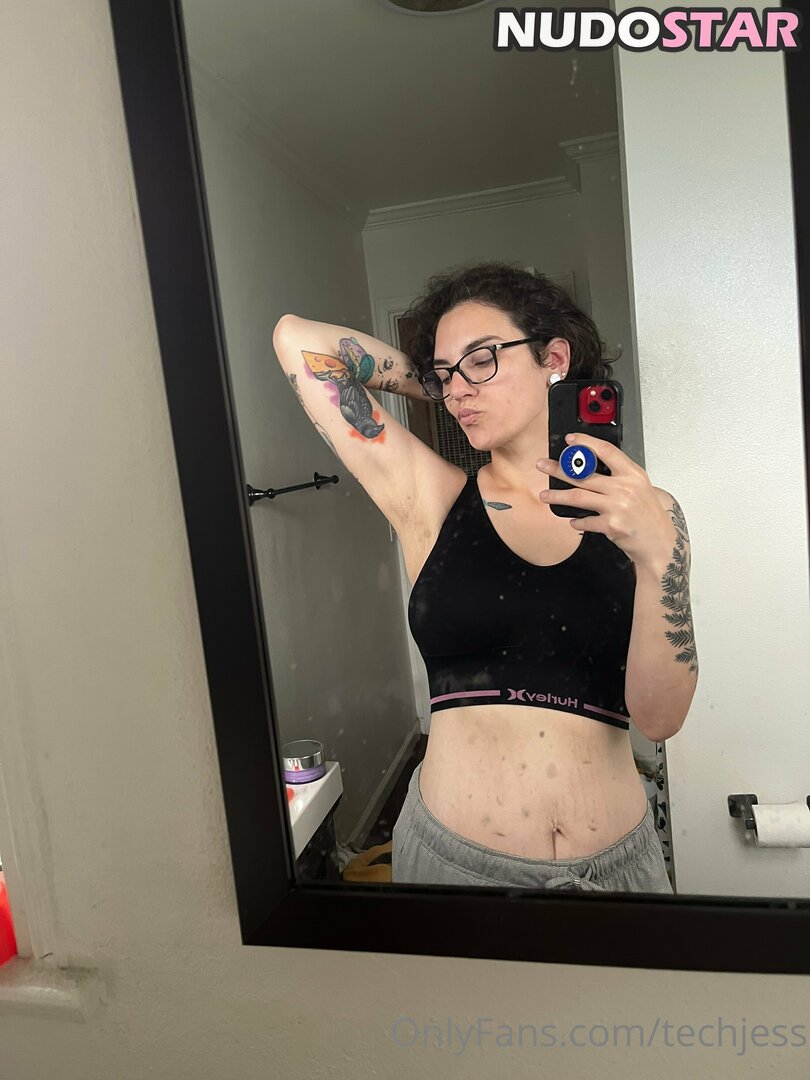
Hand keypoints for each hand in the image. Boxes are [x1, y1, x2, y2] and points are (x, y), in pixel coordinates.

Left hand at [535, 433, 673, 568]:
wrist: (660, 543)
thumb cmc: (648, 515)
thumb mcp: (640, 487)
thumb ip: (619, 476)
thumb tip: (589, 467)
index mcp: (633, 474)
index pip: (606, 451)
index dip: (586, 443)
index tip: (570, 440)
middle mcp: (625, 488)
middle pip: (584, 474)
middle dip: (558, 469)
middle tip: (543, 465)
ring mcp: (617, 507)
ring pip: (578, 497)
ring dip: (557, 496)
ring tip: (545, 495)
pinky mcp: (611, 525)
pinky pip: (585, 521)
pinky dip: (576, 521)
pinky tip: (572, 521)